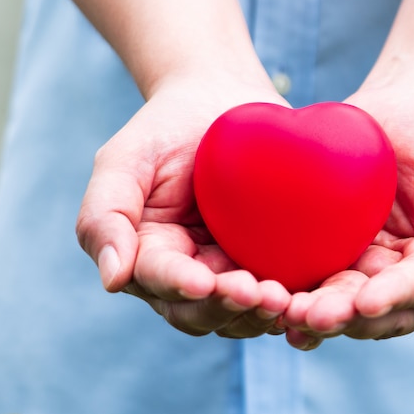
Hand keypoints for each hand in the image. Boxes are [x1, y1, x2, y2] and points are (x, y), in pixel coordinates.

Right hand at [76, 74, 291, 337]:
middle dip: (226, 306)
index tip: (203, 280)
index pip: (159, 280)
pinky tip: (307, 295)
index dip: (179, 285)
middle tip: (256, 293)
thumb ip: (106, 215)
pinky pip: (277, 291)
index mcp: (150, 254)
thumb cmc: (166, 128)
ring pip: (240, 312)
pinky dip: (290, 301)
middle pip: (201, 310)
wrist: (220, 101)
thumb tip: (112, 280)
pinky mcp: (268, 261)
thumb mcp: (124, 159)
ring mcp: (230, 270)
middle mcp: (189, 272)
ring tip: (283, 299)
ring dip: (259, 312)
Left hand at [283, 87, 413, 349]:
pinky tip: (266, 299)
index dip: (396, 297)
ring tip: (284, 311)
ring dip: (310, 311)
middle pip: (373, 308)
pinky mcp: (325, 253)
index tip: (367, 300)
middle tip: (311, 315)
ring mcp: (359, 270)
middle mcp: (400, 282)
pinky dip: (289, 290)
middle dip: (343, 314)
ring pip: (335, 300)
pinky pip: (306, 276)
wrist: (402, 107)